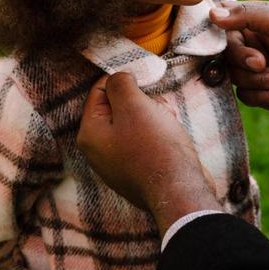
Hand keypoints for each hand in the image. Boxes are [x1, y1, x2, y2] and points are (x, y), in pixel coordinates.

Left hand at [76, 72, 221, 224]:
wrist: (179, 191)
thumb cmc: (154, 147)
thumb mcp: (134, 105)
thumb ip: (120, 83)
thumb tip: (120, 78)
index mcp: (89, 134)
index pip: (99, 91)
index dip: (123, 80)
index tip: (145, 81)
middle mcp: (98, 151)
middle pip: (118, 108)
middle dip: (142, 102)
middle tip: (159, 108)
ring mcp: (118, 164)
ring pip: (135, 124)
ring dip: (154, 117)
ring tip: (168, 125)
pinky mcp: (137, 172)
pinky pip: (145, 142)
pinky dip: (159, 135)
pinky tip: (171, 140)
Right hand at [210, 0, 268, 127]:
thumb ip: (248, 14)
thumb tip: (212, 13)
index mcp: (255, 24)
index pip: (223, 28)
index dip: (224, 38)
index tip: (235, 42)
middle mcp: (252, 46)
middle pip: (225, 55)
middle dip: (244, 61)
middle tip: (263, 62)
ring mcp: (255, 71)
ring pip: (234, 78)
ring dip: (257, 80)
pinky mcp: (261, 94)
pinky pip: (245, 97)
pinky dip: (264, 96)